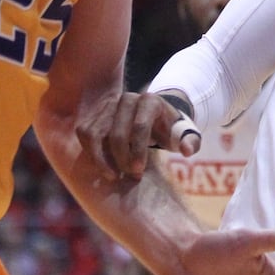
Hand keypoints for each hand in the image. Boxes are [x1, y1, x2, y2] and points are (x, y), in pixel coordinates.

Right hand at [75, 91, 201, 180]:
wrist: (155, 118)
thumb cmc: (170, 129)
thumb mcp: (184, 134)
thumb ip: (190, 141)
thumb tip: (186, 151)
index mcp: (150, 100)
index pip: (140, 127)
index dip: (138, 152)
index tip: (139, 171)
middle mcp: (127, 98)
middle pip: (116, 133)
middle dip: (122, 158)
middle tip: (131, 175)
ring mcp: (108, 105)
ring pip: (96, 134)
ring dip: (102, 159)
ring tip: (114, 175)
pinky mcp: (95, 113)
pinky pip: (84, 134)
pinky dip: (90, 152)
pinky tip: (103, 167)